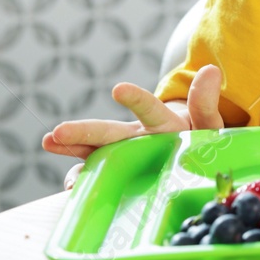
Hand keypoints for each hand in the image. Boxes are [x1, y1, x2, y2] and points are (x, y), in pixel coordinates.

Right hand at [42, 64, 224, 190]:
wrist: (189, 151)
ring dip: (71, 147)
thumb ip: (206, 103)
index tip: (118, 90)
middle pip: (109, 132)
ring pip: (94, 150)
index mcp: (161, 124)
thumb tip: (211, 71)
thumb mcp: (208, 124)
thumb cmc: (198, 137)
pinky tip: (70, 187)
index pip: (150, 109)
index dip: (136, 100)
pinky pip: (97, 175)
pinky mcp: (117, 170)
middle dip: (83, 131)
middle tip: (58, 131)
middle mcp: (136, 136)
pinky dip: (83, 180)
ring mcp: (123, 153)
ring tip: (48, 142)